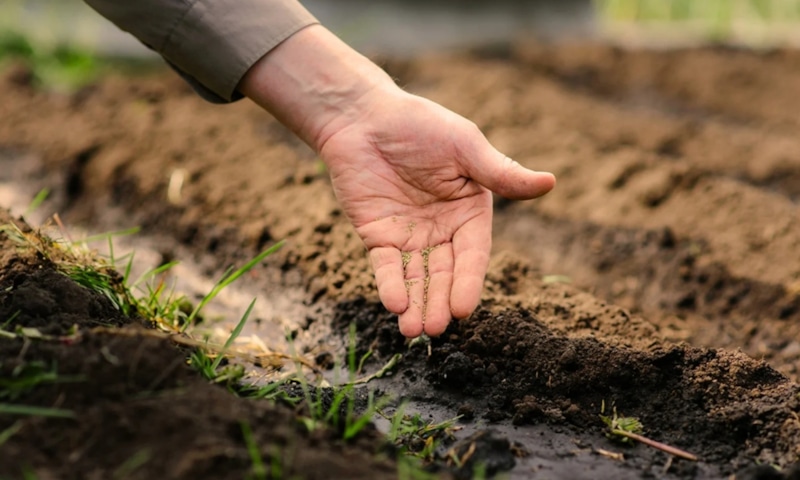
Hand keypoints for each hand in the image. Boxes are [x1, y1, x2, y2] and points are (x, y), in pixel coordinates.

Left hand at [319, 90, 554, 336]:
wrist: (363, 117)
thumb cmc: (420, 125)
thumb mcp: (465, 147)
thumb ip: (500, 173)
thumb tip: (551, 182)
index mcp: (469, 212)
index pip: (473, 254)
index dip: (468, 282)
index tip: (463, 309)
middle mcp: (442, 230)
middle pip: (445, 274)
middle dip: (440, 301)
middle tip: (435, 328)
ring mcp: (410, 236)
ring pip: (417, 278)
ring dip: (417, 304)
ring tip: (415, 332)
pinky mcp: (378, 236)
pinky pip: (386, 267)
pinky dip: (390, 285)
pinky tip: (394, 304)